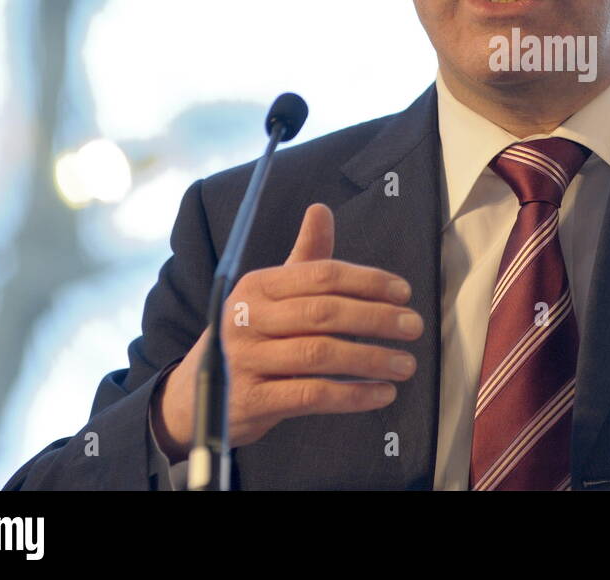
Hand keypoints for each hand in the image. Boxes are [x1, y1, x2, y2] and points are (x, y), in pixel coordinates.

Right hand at [151, 203, 422, 462]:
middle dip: (376, 318)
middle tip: (414, 326)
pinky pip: (312, 395)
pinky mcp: (250, 400)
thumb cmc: (250, 336)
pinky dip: (352, 395)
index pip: (321, 275)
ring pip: (320, 354)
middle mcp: (247, 318)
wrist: (195, 396)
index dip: (367, 281)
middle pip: (324, 313)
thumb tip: (321, 209)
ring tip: (406, 364)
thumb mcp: (272, 295)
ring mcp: (245, 360)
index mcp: (257, 285)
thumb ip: (305, 257)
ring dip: (371, 359)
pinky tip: (381, 394)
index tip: (404, 293)